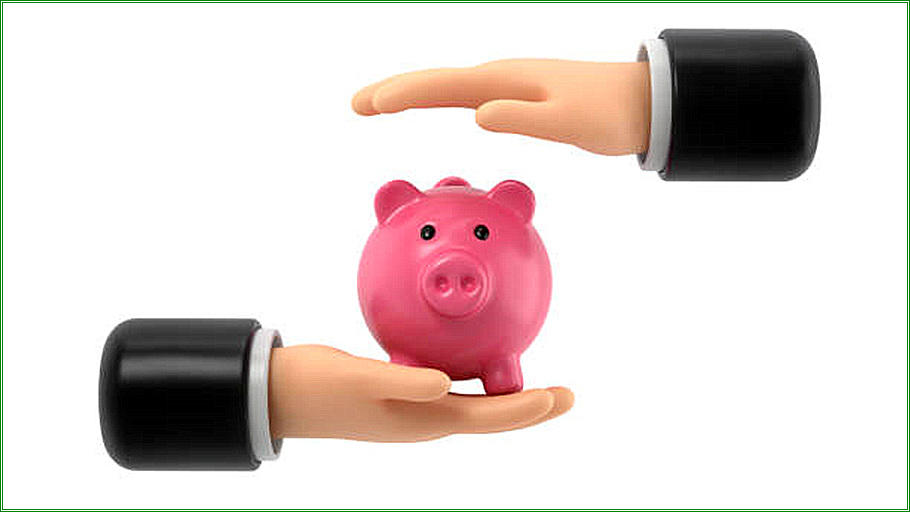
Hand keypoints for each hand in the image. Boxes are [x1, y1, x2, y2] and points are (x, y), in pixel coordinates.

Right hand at [268, 345, 572, 441]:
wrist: (283, 394)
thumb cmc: (318, 387)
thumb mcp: (358, 378)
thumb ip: (403, 382)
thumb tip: (446, 385)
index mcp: (421, 419)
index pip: (485, 417)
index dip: (524, 410)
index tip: (558, 397)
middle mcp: (424, 418)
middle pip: (490, 416)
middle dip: (529, 407)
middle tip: (567, 395)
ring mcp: (414, 408)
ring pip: (473, 405)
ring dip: (507, 397)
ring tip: (538, 384)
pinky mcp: (402, 393)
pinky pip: (449, 388)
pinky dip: (474, 378)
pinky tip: (477, 360)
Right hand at [353, 59, 650, 155]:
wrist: (642, 102)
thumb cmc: (609, 115)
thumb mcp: (570, 122)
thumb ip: (525, 118)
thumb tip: (479, 115)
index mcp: (507, 83)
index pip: (443, 87)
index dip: (403, 95)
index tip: (368, 104)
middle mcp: (501, 78)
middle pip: (435, 82)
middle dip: (394, 91)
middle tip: (356, 103)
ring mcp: (508, 84)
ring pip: (448, 86)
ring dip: (411, 93)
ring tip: (379, 103)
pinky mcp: (517, 95)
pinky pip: (465, 94)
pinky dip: (439, 98)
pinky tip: (435, 104)